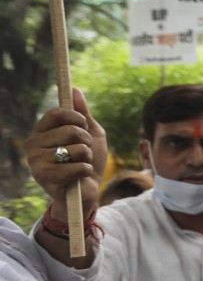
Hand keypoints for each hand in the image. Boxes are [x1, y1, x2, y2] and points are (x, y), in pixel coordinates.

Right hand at [23, 88, 105, 218]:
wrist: (87, 191)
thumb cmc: (87, 161)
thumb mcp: (90, 135)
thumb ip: (83, 114)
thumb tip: (75, 89)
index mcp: (41, 131)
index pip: (58, 113)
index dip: (77, 118)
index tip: (84, 126)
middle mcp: (33, 144)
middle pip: (71, 131)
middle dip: (87, 143)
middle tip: (84, 153)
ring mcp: (36, 161)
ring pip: (78, 150)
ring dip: (87, 159)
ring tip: (79, 166)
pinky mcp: (44, 177)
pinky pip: (79, 167)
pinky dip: (86, 171)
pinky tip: (78, 178)